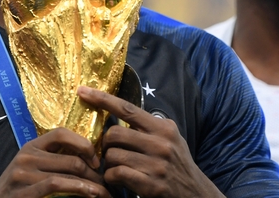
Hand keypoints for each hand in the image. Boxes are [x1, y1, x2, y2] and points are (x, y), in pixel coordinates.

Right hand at [0, 127, 110, 197]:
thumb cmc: (18, 189)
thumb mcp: (31, 167)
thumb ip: (52, 159)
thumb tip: (87, 159)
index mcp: (31, 146)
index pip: (61, 132)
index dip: (83, 144)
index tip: (96, 160)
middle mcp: (27, 156)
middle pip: (72, 157)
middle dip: (94, 172)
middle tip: (106, 183)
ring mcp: (24, 173)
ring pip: (69, 171)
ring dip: (92, 184)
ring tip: (103, 192)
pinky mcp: (25, 190)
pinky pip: (57, 184)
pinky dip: (78, 189)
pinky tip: (89, 194)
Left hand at [78, 86, 223, 197]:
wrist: (196, 194)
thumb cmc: (177, 165)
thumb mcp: (170, 139)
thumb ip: (149, 126)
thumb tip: (121, 111)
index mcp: (163, 128)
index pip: (127, 108)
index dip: (102, 98)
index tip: (82, 90)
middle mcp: (161, 143)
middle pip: (114, 134)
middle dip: (106, 144)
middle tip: (111, 151)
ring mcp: (157, 164)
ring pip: (113, 156)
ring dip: (108, 163)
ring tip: (116, 167)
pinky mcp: (151, 184)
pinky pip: (117, 174)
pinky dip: (111, 177)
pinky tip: (117, 179)